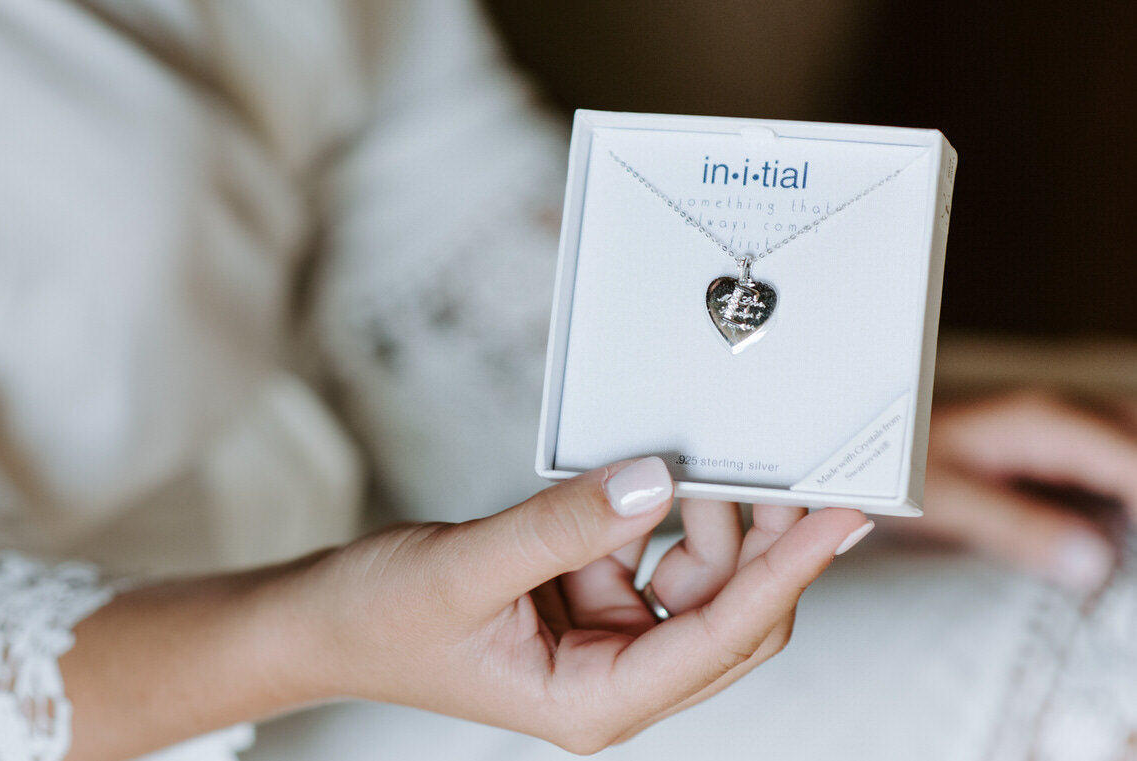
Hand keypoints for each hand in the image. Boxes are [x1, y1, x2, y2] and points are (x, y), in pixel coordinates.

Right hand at [289, 459, 869, 753]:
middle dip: (761, 547)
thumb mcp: (469, 566)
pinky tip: (646, 481)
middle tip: (790, 472)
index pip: (721, 639)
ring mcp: (604, 642)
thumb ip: (564, 526)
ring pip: (698, 584)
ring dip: (703, 522)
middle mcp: (613, 678)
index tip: (838, 522)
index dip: (785, 575)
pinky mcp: (588, 603)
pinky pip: (653, 559)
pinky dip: (657, 516)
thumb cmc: (381, 617)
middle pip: (730, 618)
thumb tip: (657, 479)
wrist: (324, 621)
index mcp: (594, 700)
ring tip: (690, 462)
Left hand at [904, 391, 1136, 591]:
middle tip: (1133, 554)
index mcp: (1046, 422)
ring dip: (1132, 485)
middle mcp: (1064, 414)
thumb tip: (1094, 565)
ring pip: (1130, 445)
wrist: (860, 444)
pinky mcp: (1057, 446)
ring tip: (1127, 548)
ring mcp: (1064, 426)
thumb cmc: (896, 466)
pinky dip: (1126, 488)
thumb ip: (1017, 528)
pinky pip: (1116, 459)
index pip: (1136, 462)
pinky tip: (1120, 532)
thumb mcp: (946, 501)